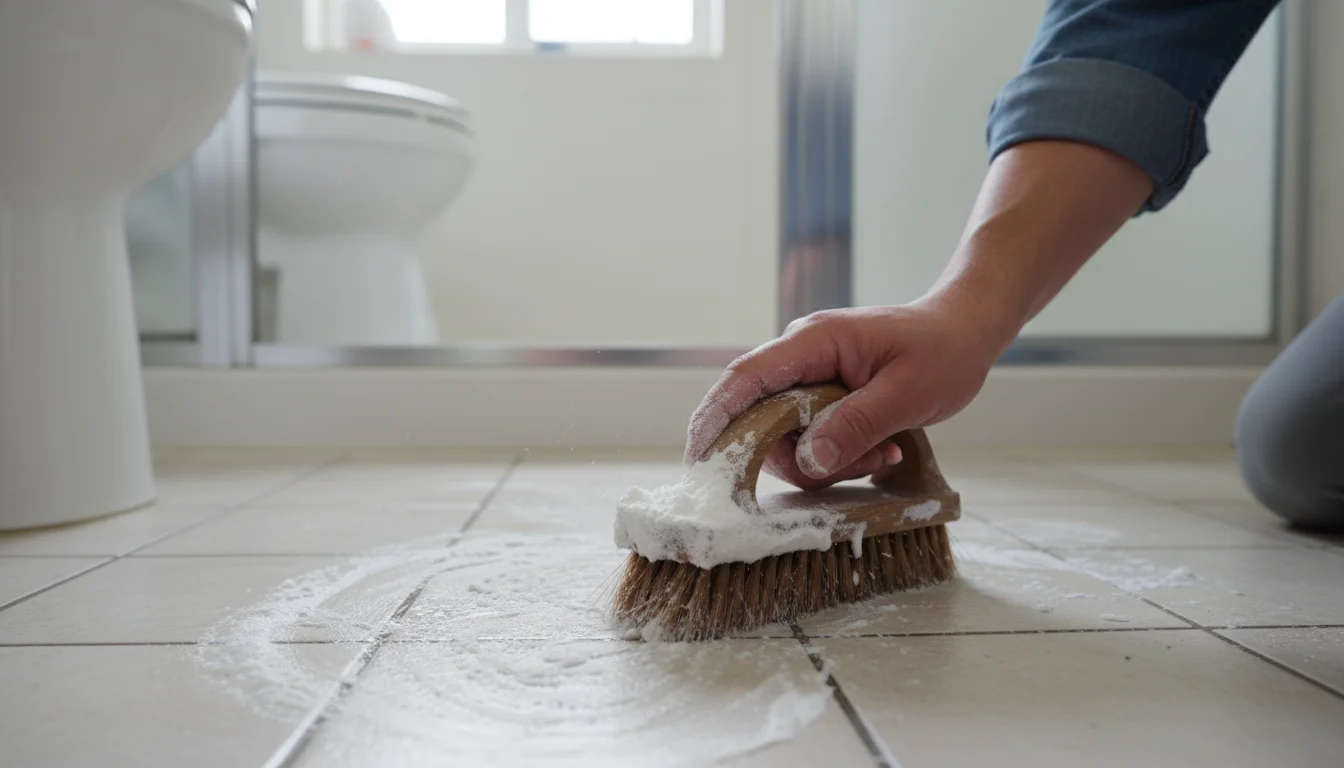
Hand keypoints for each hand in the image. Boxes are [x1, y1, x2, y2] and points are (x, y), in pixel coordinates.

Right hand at [684, 291, 1013, 490]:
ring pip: (787, 437)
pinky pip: (811, 437)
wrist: (966, 331)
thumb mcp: (906, 394)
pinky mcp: (823, 397)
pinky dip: (840, 454)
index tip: (698, 459)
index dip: (715, 418)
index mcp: (813, 342)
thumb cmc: (942, 351)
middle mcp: (800, 358)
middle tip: (850, 467)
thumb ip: (856, 425)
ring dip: (828, 460)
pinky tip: (883, 450)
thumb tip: (809, 460)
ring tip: (882, 454)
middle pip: (761, 419)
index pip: (745, 379)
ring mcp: (810, 378)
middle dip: (796, 456)